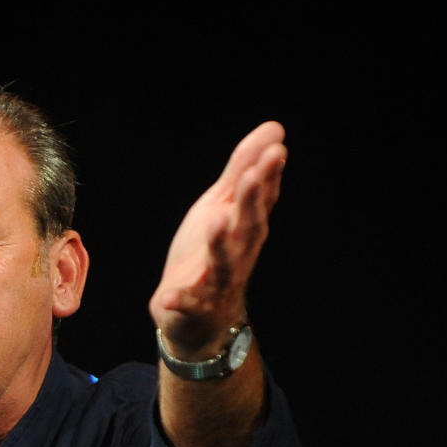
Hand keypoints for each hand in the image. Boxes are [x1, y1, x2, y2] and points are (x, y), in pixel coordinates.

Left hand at [149, 121, 285, 353]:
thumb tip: (275, 130)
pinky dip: (181, 300)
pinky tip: (170, 294)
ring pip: (223, 264)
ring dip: (220, 243)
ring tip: (217, 219)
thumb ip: (242, 171)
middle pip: (247, 228)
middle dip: (250, 203)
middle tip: (252, 176)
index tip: (276, 151)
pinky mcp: (195, 307)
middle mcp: (238, 255)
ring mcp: (218, 283)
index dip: (268, 177)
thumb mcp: (222, 206)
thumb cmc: (210, 253)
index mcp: (245, 229)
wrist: (194, 316)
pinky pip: (189, 304)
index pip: (261, 201)